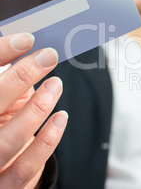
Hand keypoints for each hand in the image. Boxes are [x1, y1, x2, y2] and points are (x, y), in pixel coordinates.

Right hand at [0, 33, 67, 187]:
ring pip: (8, 140)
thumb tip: (26, 52)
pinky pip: (26, 167)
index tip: (25, 39)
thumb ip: (6, 85)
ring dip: (38, 108)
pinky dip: (47, 140)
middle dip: (20, 77)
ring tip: (56, 83)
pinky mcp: (4, 186)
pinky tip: (61, 116)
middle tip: (47, 56)